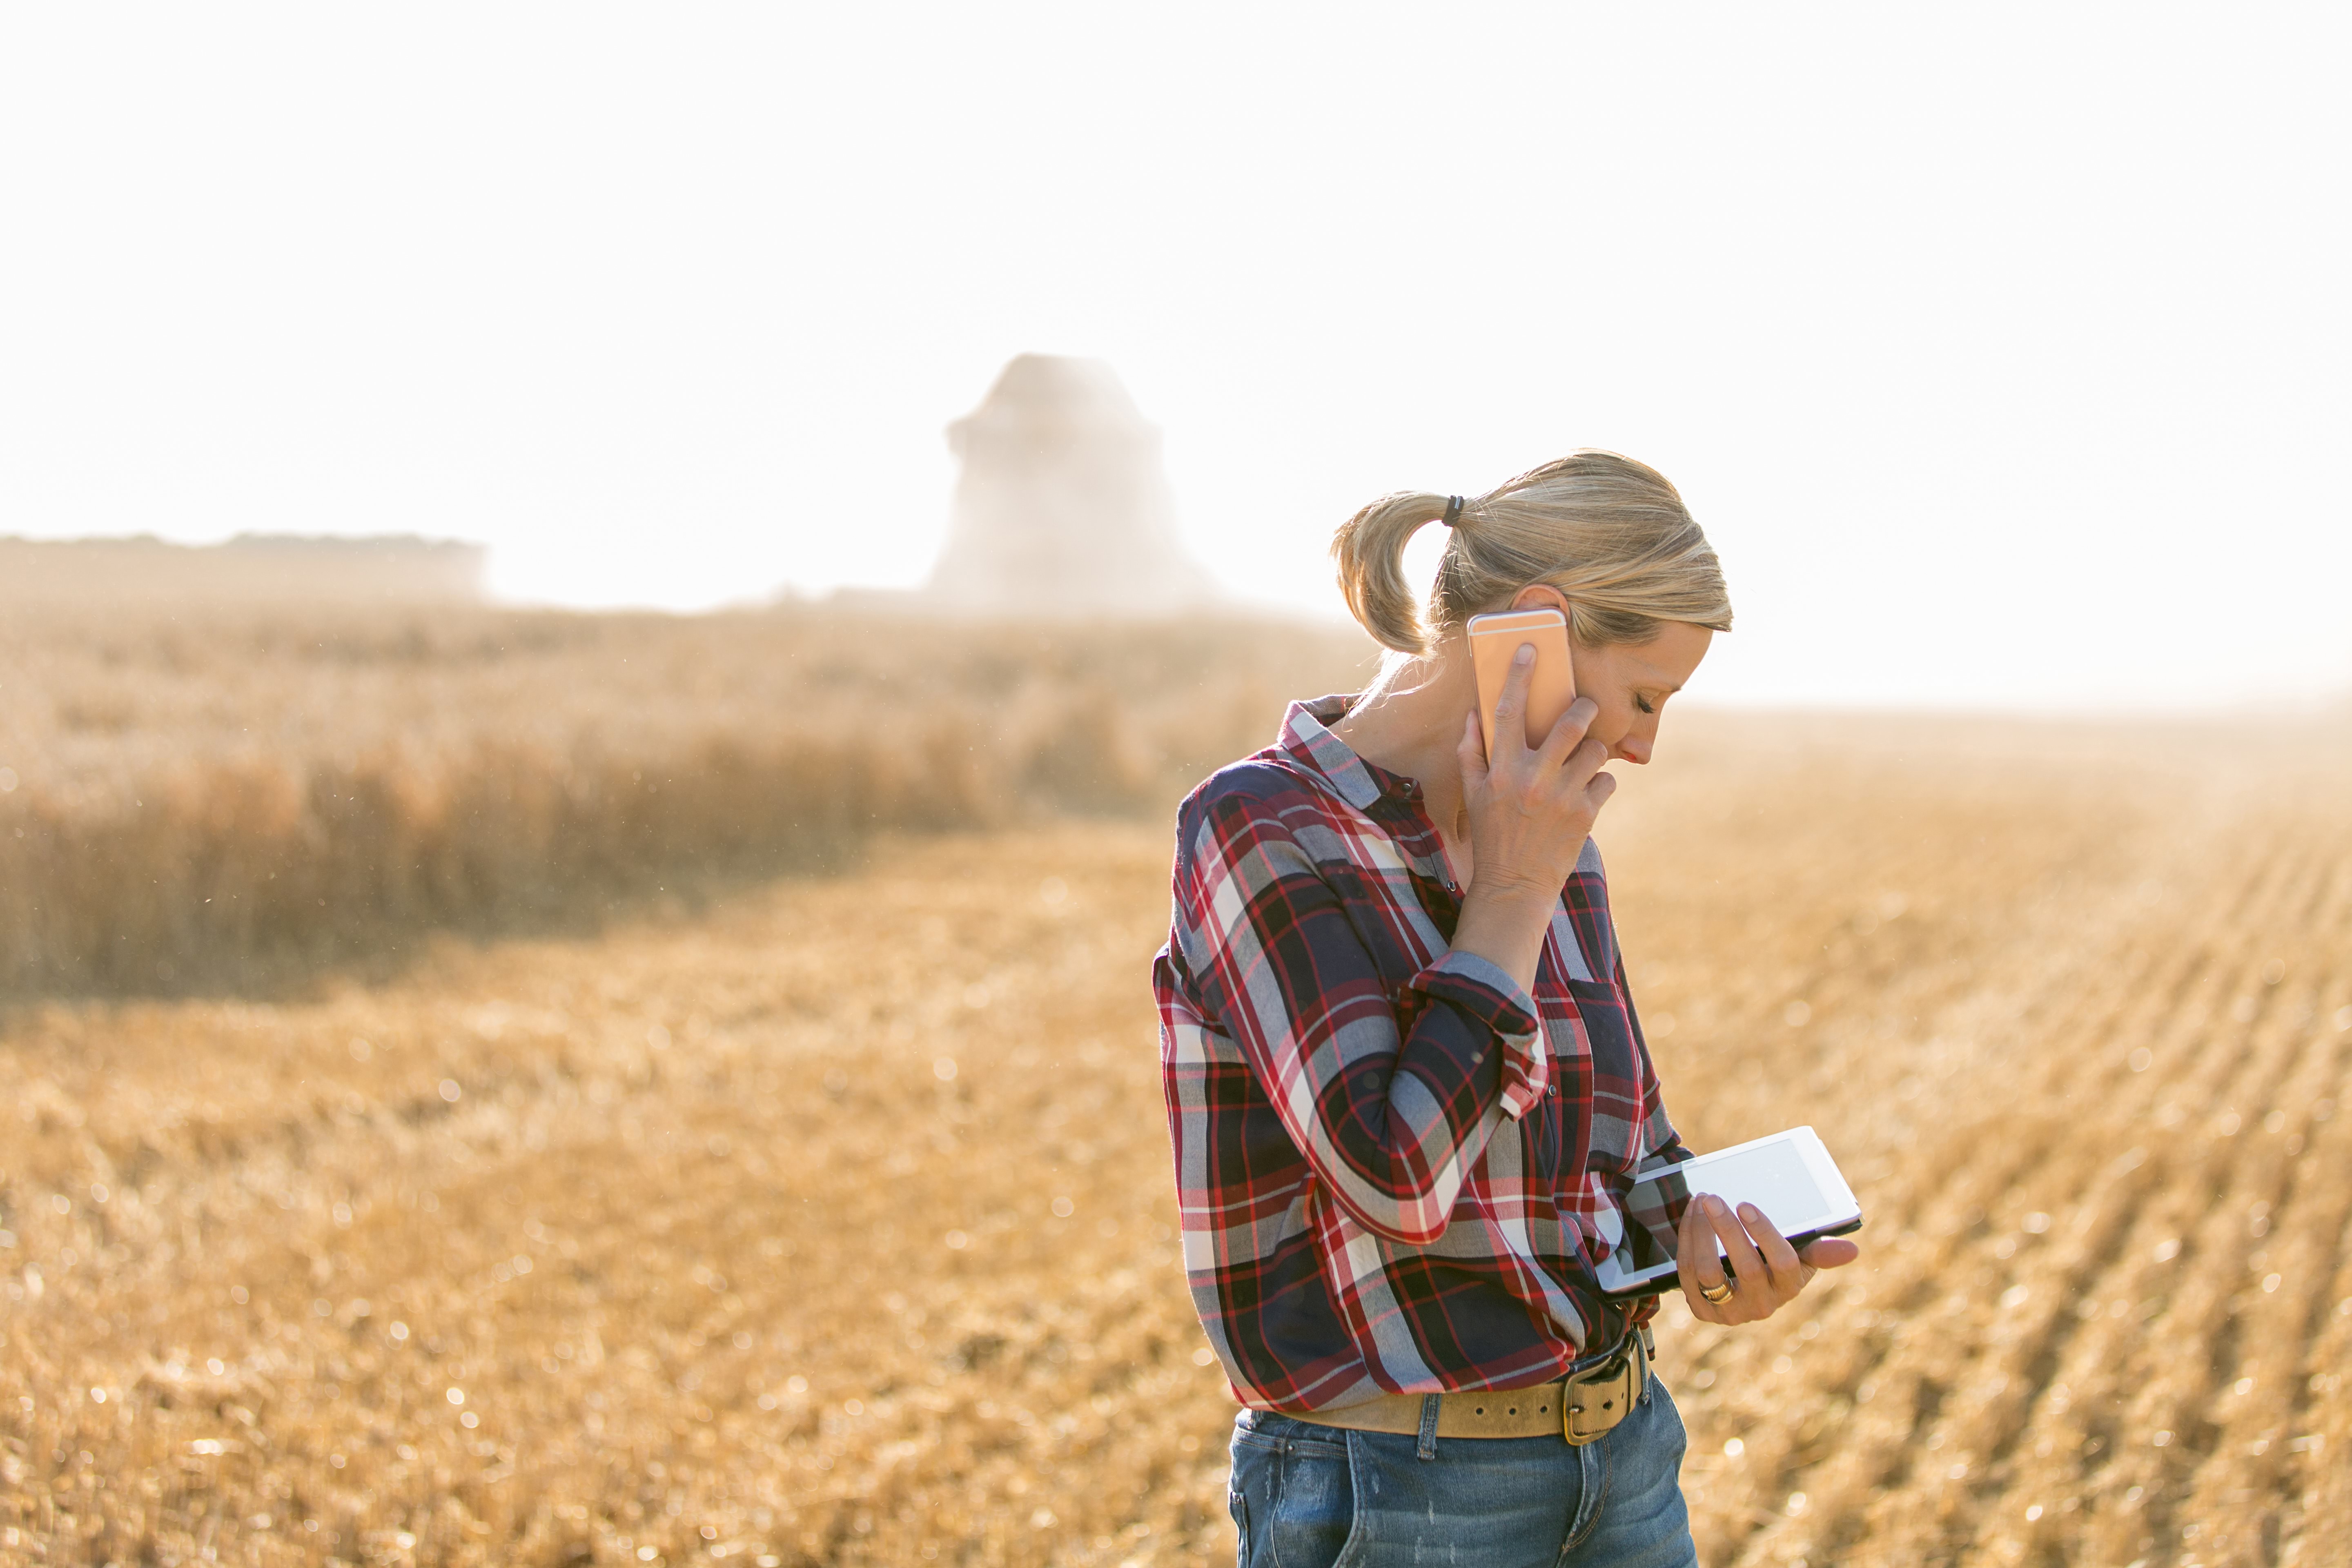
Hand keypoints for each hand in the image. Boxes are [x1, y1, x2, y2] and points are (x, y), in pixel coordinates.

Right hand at [1447, 646, 1616, 988]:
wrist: (1514, 887)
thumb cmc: (1492, 836)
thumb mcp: (1474, 795)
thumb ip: (1471, 753)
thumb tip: (1473, 715)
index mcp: (1501, 770)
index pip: (1508, 711)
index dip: (1519, 676)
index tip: (1530, 650)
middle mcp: (1532, 779)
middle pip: (1570, 722)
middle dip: (1584, 708)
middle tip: (1585, 709)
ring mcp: (1562, 796)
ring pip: (1596, 750)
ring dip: (1594, 751)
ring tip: (1584, 763)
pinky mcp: (1586, 815)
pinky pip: (1607, 780)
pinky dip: (1601, 782)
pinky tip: (1586, 795)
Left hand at [1675, 1193, 1860, 1325]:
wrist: (1740, 1291)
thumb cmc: (1773, 1264)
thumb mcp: (1799, 1258)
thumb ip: (1819, 1251)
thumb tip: (1852, 1251)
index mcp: (1789, 1288)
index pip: (1785, 1263)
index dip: (1765, 1234)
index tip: (1746, 1205)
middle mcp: (1761, 1305)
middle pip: (1745, 1267)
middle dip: (1726, 1229)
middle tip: (1713, 1198)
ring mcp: (1729, 1311)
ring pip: (1709, 1272)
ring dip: (1701, 1234)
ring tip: (1700, 1202)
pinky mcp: (1701, 1309)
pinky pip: (1687, 1274)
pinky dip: (1686, 1241)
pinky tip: (1691, 1216)